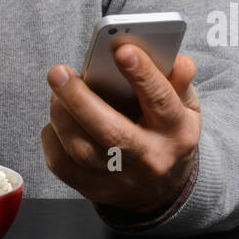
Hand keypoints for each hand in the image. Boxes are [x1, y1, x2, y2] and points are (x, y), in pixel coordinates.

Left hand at [40, 45, 200, 212]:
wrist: (162, 189)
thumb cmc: (168, 133)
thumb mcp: (186, 108)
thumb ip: (180, 82)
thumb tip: (178, 61)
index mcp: (176, 133)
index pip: (160, 101)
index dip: (143, 75)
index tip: (123, 49)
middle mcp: (149, 159)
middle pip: (112, 133)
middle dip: (80, 100)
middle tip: (58, 72)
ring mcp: (120, 179)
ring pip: (81, 150)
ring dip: (61, 115)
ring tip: (56, 88)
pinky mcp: (94, 190)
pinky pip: (62, 166)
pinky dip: (52, 138)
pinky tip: (56, 118)